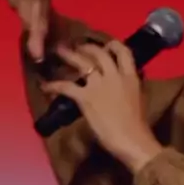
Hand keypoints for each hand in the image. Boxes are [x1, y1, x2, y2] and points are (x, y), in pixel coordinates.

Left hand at [40, 40, 161, 172]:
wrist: (132, 139)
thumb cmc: (138, 125)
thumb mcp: (139, 99)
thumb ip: (131, 87)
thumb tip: (127, 83)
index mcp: (130, 76)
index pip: (123, 51)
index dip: (113, 45)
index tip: (106, 45)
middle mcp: (114, 75)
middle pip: (99, 52)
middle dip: (87, 47)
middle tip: (78, 47)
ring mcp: (98, 85)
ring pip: (81, 62)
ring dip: (68, 55)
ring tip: (59, 50)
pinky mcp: (85, 97)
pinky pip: (66, 86)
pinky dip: (53, 85)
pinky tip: (45, 86)